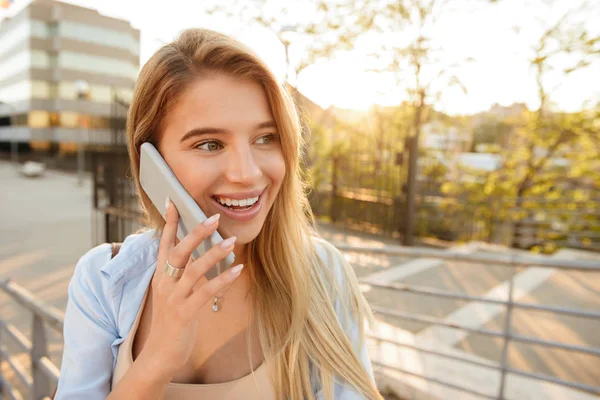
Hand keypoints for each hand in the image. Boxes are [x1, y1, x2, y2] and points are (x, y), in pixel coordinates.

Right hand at [138, 198, 242, 380]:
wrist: (160, 354)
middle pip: (178, 252)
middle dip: (195, 233)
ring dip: (214, 254)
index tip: (173, 202)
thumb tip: (196, 254)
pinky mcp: (185, 312)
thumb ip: (181, 274)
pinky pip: (206, 292)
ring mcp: (173, 298)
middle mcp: (164, 283)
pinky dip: (223, 279)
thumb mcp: (171, 293)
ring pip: (193, 270)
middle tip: (213, 217)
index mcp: (161, 276)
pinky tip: (237, 269)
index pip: (164, 244)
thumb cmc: (171, 321)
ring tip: (232, 241)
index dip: (169, 223)